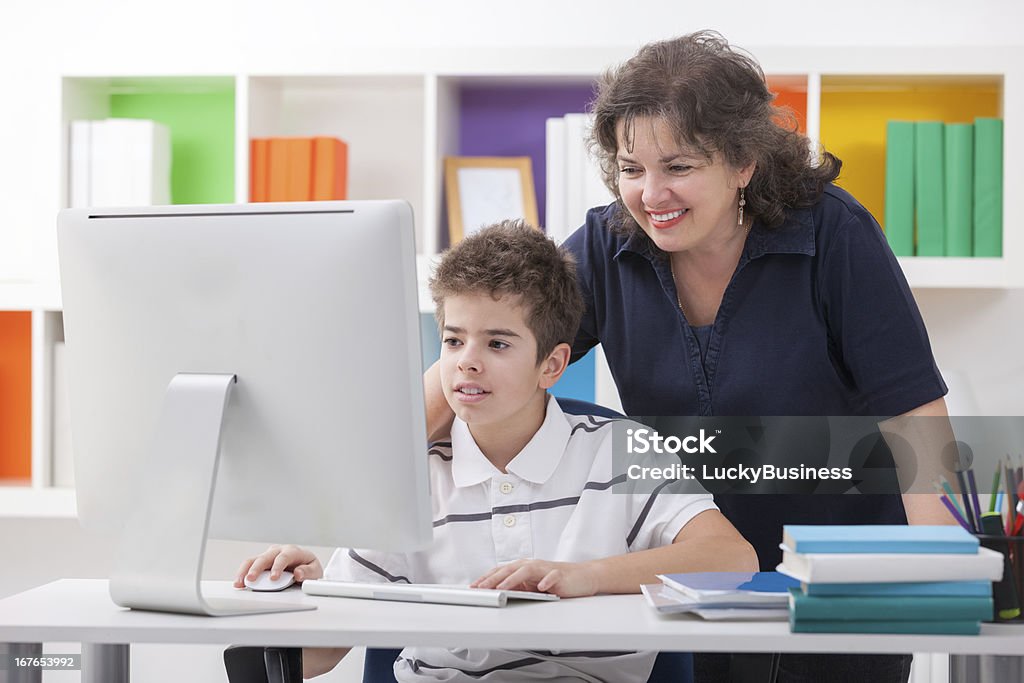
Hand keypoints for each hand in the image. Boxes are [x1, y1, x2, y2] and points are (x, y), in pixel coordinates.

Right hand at [233, 544, 322, 588]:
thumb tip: (298, 573)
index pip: (284, 557)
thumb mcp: (316, 571)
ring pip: (253, 560)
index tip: (273, 578)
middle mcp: (278, 551)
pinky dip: (242, 574)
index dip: (278, 567)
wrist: (305, 566)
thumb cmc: (309, 568)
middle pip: (265, 557)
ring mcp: (268, 556)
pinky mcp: (261, 563)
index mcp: (292, 551)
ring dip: (244, 571)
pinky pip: (249, 566)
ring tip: (239, 583)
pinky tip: (239, 583)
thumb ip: (308, 572)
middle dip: (257, 568)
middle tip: (251, 579)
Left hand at [471, 559, 599, 597]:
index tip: (474, 586)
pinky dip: (545, 581)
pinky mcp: (560, 575)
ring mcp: (546, 569)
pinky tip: (540, 588)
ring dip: (513, 579)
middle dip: (494, 579)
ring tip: (501, 588)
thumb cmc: (556, 581)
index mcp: (524, 567)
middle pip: (510, 569)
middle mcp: (533, 566)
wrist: (582, 576)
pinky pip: (551, 577)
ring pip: (527, 571)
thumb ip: (517, 587)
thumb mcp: (532, 585)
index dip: (487, 577)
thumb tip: (496, 593)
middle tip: (481, 588)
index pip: (502, 570)